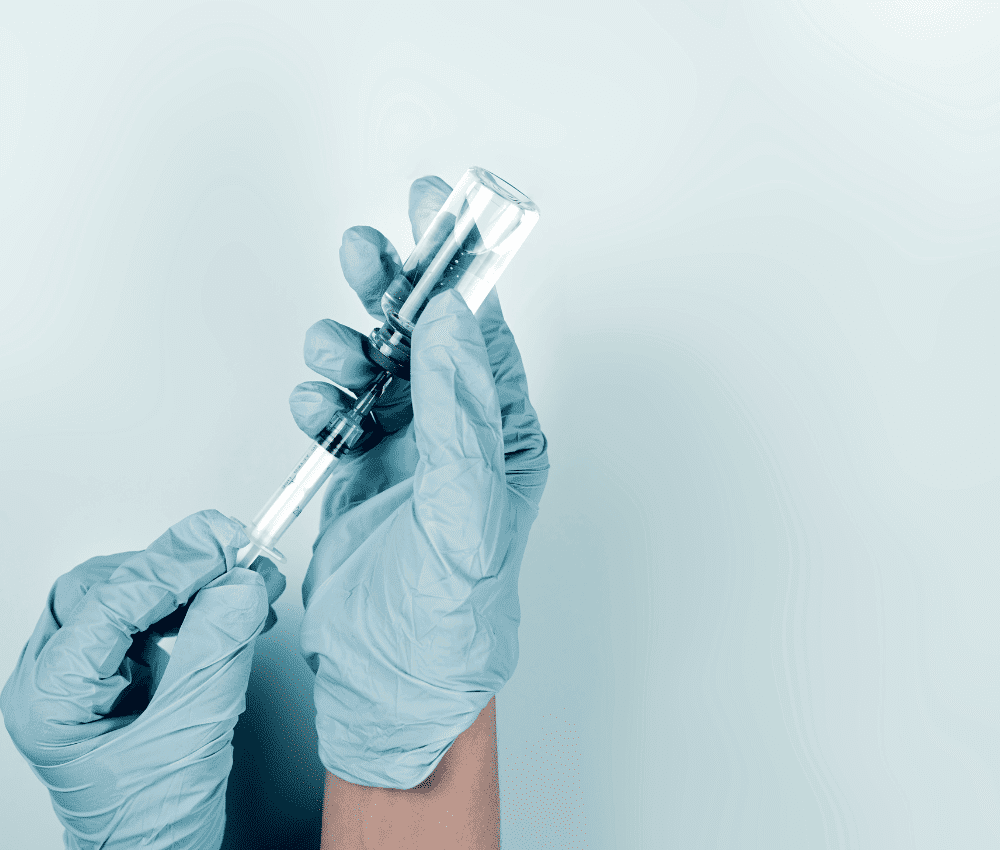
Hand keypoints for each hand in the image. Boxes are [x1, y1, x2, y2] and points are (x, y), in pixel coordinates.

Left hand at [1, 510, 284, 849]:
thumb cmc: (154, 824)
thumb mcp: (192, 732)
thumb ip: (214, 651)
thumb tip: (237, 583)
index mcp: (51, 699)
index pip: (108, 602)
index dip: (173, 566)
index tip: (226, 545)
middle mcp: (55, 680)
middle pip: (105, 587)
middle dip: (175, 566)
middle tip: (233, 552)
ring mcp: (81, 674)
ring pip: (125, 594)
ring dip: (187, 581)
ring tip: (241, 578)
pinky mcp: (114, 672)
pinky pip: (146, 615)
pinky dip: (190, 602)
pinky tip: (226, 605)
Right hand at [290, 176, 548, 788]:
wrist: (391, 677)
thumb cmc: (449, 614)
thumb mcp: (464, 510)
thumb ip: (458, 412)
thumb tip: (451, 322)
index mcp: (504, 435)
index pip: (484, 333)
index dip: (460, 267)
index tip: (438, 211)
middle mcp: (460, 433)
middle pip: (426, 333)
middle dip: (395, 286)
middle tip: (367, 253)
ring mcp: (409, 448)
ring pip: (377, 363)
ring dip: (349, 344)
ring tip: (333, 351)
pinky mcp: (364, 467)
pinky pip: (339, 407)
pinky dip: (321, 396)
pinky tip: (316, 405)